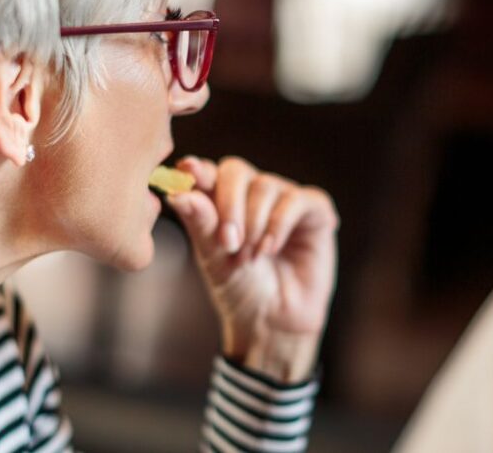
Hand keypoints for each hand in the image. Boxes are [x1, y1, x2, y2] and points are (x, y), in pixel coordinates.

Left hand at [165, 156, 338, 381]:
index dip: (197, 170)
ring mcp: (284, 199)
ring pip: (265, 186)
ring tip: (250, 258)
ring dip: (254, 224)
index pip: (207, 172)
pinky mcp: (314, 210)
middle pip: (236, 171)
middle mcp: (252, 193)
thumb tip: (178, 193)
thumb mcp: (212, 257)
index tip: (187, 171)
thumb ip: (199, 222)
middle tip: (227, 241)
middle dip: (229, 204)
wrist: (272, 322)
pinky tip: (271, 249)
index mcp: (221, 200)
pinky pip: (297, 200)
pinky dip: (279, 224)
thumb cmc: (239, 288)